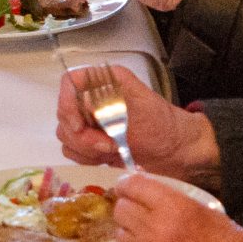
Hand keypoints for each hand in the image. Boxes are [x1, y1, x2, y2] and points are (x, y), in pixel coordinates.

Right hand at [55, 69, 220, 186]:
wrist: (178, 154)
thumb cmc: (164, 126)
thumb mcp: (141, 106)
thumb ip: (111, 100)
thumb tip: (83, 101)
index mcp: (104, 82)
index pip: (69, 83)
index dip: (67, 104)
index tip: (79, 126)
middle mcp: (93, 100)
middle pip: (64, 114)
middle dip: (82, 135)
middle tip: (108, 146)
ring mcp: (91, 123)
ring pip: (66, 135)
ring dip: (86, 149)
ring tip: (112, 151)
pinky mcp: (92, 144)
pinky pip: (74, 152)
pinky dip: (87, 159)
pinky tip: (108, 159)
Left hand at [113, 172, 242, 241]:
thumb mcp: (201, 208)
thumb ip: (168, 198)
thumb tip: (140, 183)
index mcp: (173, 207)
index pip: (132, 186)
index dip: (127, 185)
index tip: (127, 188)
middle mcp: (155, 230)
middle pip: (121, 211)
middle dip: (130, 210)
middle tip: (142, 215)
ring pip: (121, 236)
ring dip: (133, 235)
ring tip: (154, 240)